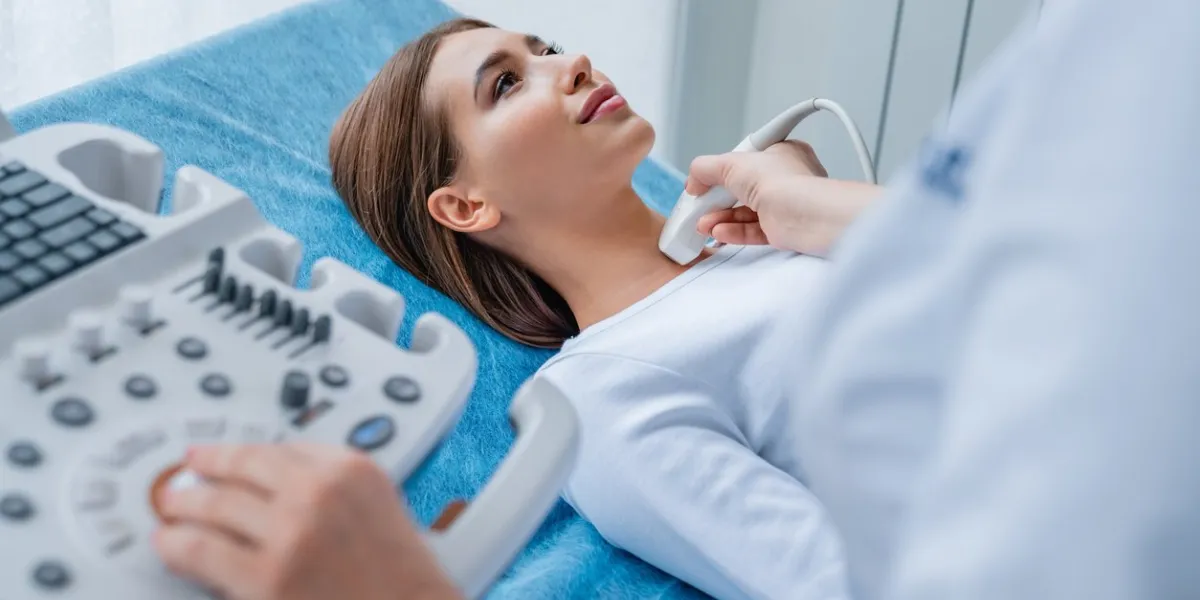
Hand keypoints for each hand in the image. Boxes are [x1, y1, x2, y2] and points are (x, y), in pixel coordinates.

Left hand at [153, 443, 461, 599]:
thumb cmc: (399, 575)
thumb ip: (331, 481)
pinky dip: (176, 544)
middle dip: (204, 469)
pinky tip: (168, 544)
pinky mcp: (266, 578)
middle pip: (240, 468)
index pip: (277, 447)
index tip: (216, 454)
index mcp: (349, 469)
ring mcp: (290, 534)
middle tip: (185, 474)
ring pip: (214, 505)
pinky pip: (201, 550)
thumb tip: (273, 477)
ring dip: (182, 504)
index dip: (236, 451)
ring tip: (170, 507)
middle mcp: (318, 493)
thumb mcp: (379, 504)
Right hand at [685, 140, 878, 256]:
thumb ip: (707, 168)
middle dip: (716, 199)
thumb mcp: (733, 164)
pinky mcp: (782, 229)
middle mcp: (784, 178)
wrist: (806, 217)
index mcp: (781, 153)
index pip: (744, 159)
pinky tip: (717, 231)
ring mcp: (784, 205)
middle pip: (740, 188)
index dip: (721, 170)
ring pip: (744, 212)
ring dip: (720, 217)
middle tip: (697, 206)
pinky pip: (752, 230)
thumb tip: (693, 177)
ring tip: (702, 223)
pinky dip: (732, 231)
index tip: (702, 181)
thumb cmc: (785, 183)